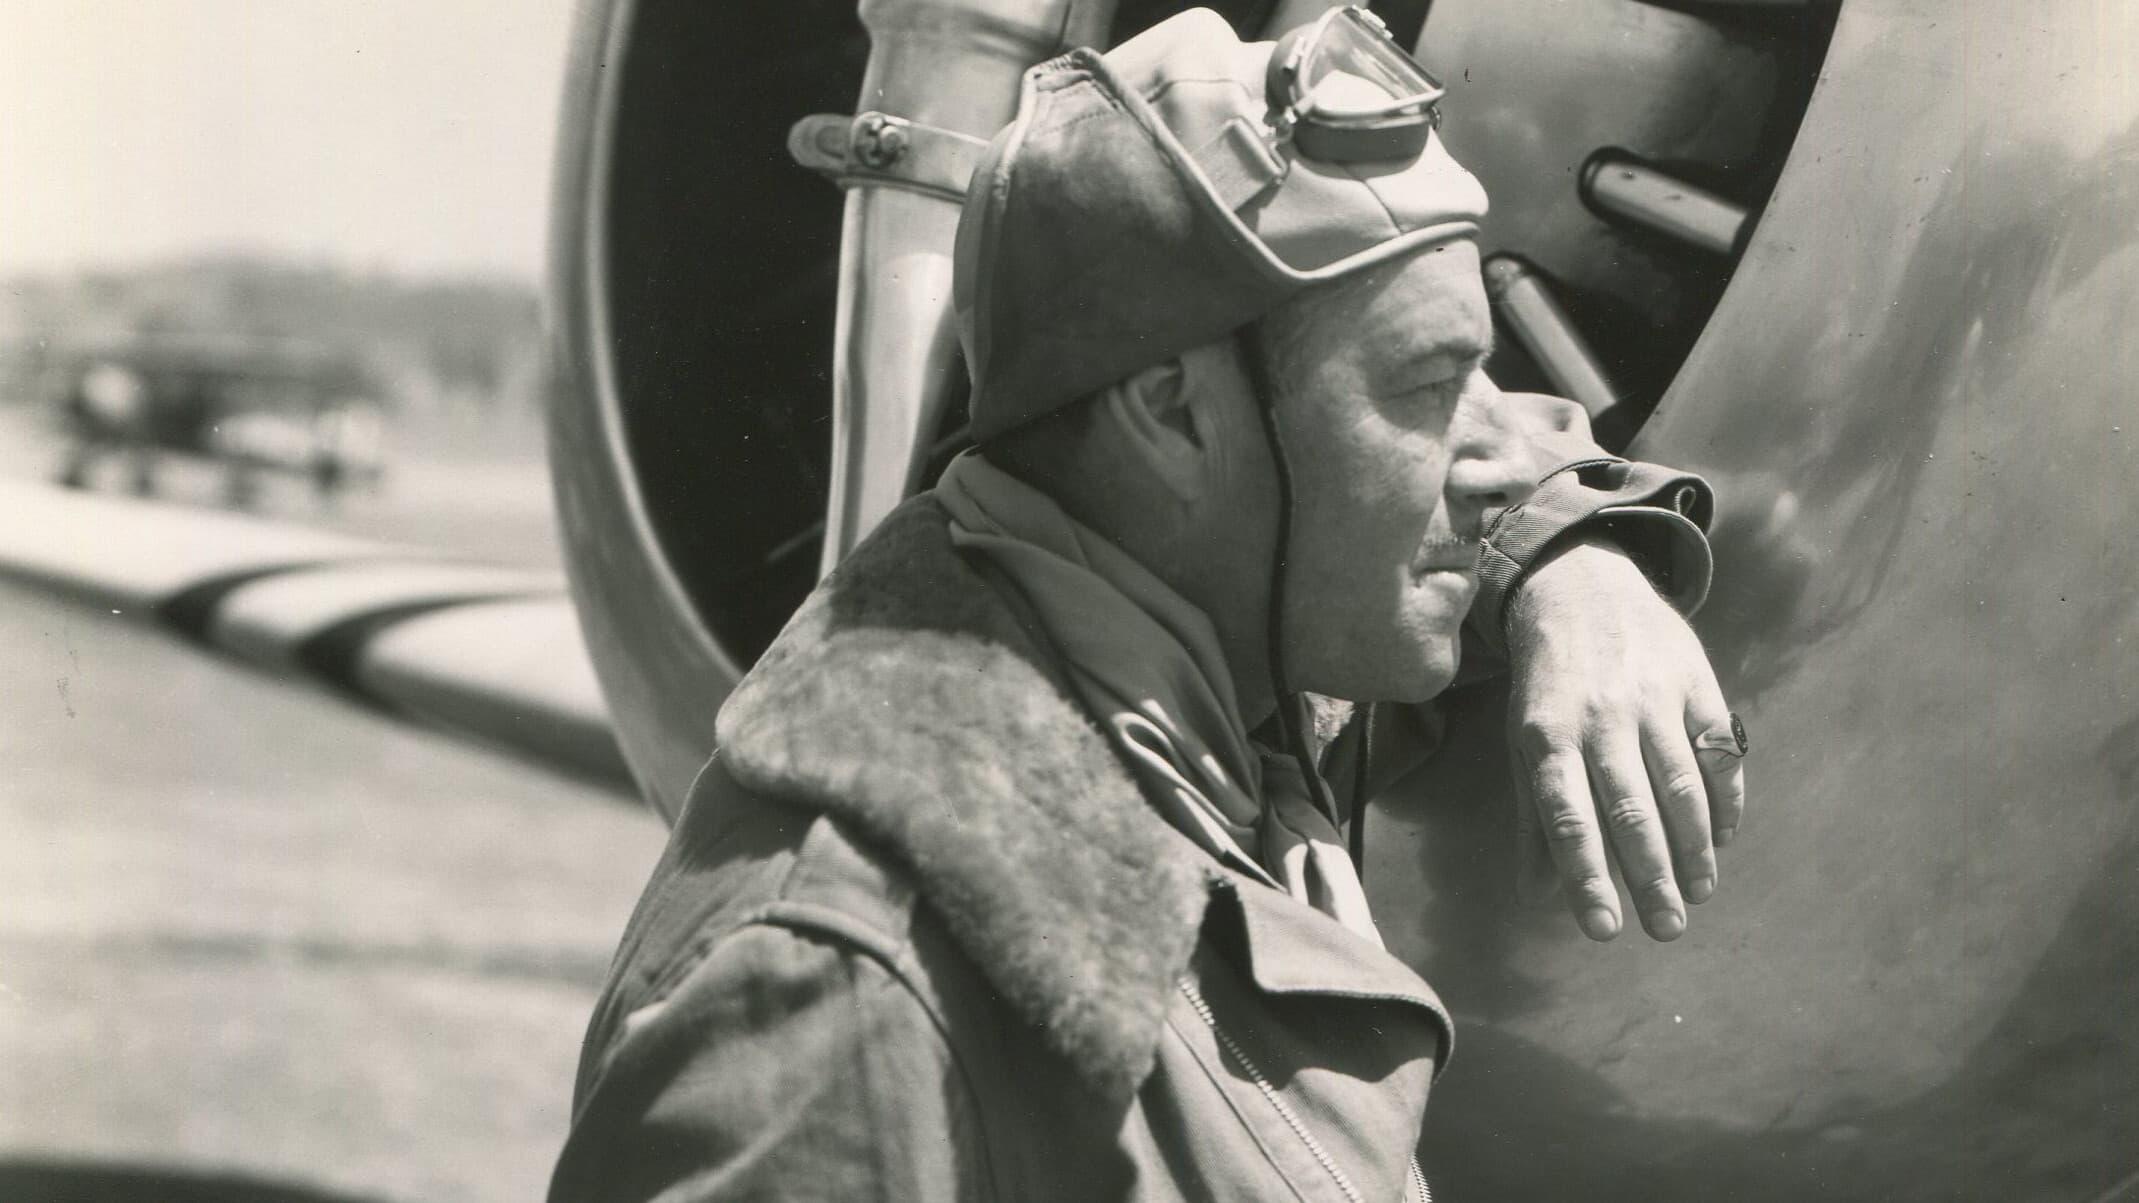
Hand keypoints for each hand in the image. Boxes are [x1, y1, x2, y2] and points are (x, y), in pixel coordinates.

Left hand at [1503, 534, 1745, 941]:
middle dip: (1651, 876)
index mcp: (1548, 736)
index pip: (1567, 819)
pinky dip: (1726, 797)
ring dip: (1694, 846)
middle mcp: (1601, 717)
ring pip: (1680, 784)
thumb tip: (1538, 895)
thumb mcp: (1524, 740)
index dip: (1586, 877)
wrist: (1581, 585)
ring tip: (1700, 893)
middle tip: (1668, 930)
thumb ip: (1534, 816)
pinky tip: (1725, 839)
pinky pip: (1718, 749)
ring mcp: (1652, 697)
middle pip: (1631, 810)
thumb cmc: (1548, 683)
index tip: (1605, 930)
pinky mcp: (1695, 680)